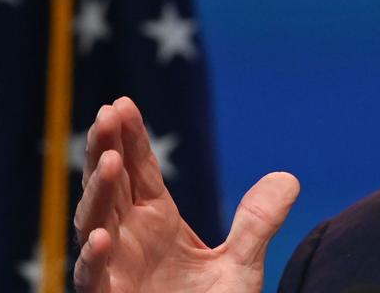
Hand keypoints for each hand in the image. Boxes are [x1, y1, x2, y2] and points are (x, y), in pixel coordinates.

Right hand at [72, 96, 298, 292]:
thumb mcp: (241, 266)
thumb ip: (257, 224)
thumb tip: (287, 179)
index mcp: (155, 221)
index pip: (139, 170)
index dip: (130, 138)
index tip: (122, 104)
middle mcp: (128, 238)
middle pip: (109, 185)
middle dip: (104, 149)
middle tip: (107, 114)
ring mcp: (114, 269)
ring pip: (93, 223)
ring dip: (97, 193)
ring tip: (109, 161)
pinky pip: (92, 278)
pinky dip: (93, 258)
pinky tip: (101, 237)